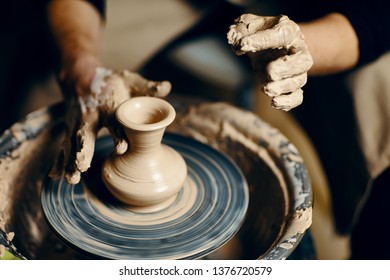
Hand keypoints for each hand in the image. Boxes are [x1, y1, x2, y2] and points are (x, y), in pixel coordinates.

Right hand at [50, 56, 170, 183]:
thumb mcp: (131, 80)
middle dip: (84, 150)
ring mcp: (77, 122)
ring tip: (71, 179)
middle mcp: (89, 115)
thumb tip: (166, 87)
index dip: (119, 135)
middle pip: (85, 133)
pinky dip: (59, 161)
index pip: (115, 121)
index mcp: (107, 105)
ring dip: (70, 161)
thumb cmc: (112, 81)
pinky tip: (57, 177)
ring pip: (72, 143)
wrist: (80, 74)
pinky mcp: (70, 128)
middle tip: (83, 166)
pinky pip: (63, 146)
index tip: (122, 148)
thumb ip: (148, 87)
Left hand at [227, 14, 312, 110]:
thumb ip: (241, 31)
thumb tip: (237, 43)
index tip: (244, 44)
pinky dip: (288, 102)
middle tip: (269, 72)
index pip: (282, 34)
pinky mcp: (290, 86)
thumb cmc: (259, 34)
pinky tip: (274, 102)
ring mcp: (296, 70)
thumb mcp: (248, 25)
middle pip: (302, 61)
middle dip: (286, 68)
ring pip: (299, 81)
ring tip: (266, 89)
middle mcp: (297, 51)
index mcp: (288, 31)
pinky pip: (297, 97)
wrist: (268, 46)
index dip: (264, 40)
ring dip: (283, 87)